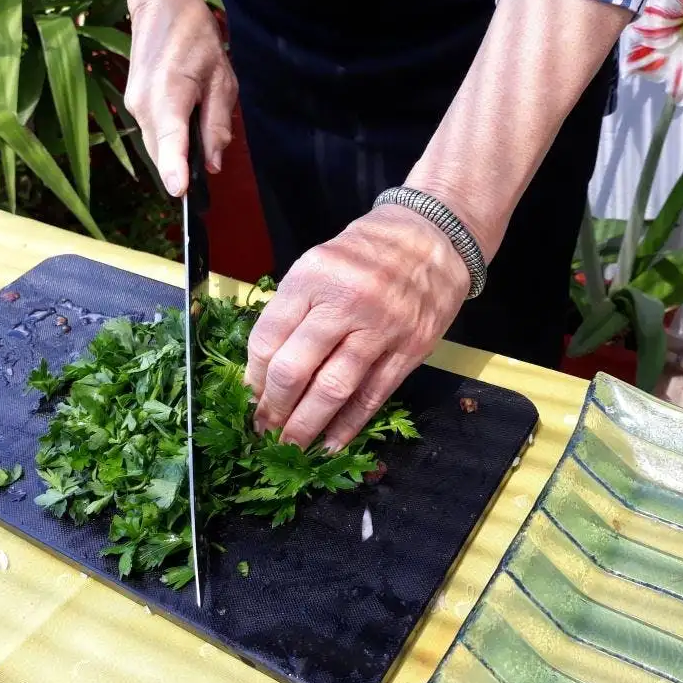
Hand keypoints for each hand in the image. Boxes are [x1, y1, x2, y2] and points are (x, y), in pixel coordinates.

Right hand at [124, 0, 237, 195]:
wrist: (161, 8)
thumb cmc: (194, 38)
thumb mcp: (221, 80)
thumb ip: (217, 124)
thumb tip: (214, 163)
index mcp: (169, 94)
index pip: (171, 139)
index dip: (175, 168)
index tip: (179, 190)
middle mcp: (144, 104)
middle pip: (163, 153)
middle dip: (182, 170)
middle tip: (205, 183)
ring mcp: (135, 106)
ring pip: (157, 147)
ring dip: (177, 155)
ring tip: (197, 142)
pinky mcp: (134, 105)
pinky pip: (154, 135)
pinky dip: (170, 142)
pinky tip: (186, 131)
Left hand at [245, 205, 469, 450]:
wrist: (433, 237)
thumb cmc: (366, 252)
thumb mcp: (318, 263)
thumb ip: (293, 309)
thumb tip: (264, 369)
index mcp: (313, 276)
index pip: (268, 338)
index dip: (253, 377)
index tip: (249, 398)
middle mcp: (346, 301)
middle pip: (295, 368)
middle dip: (274, 408)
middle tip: (264, 430)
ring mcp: (381, 327)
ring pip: (333, 389)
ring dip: (307, 425)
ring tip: (291, 446)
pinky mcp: (410, 349)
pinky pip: (373, 395)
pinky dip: (349, 424)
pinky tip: (331, 443)